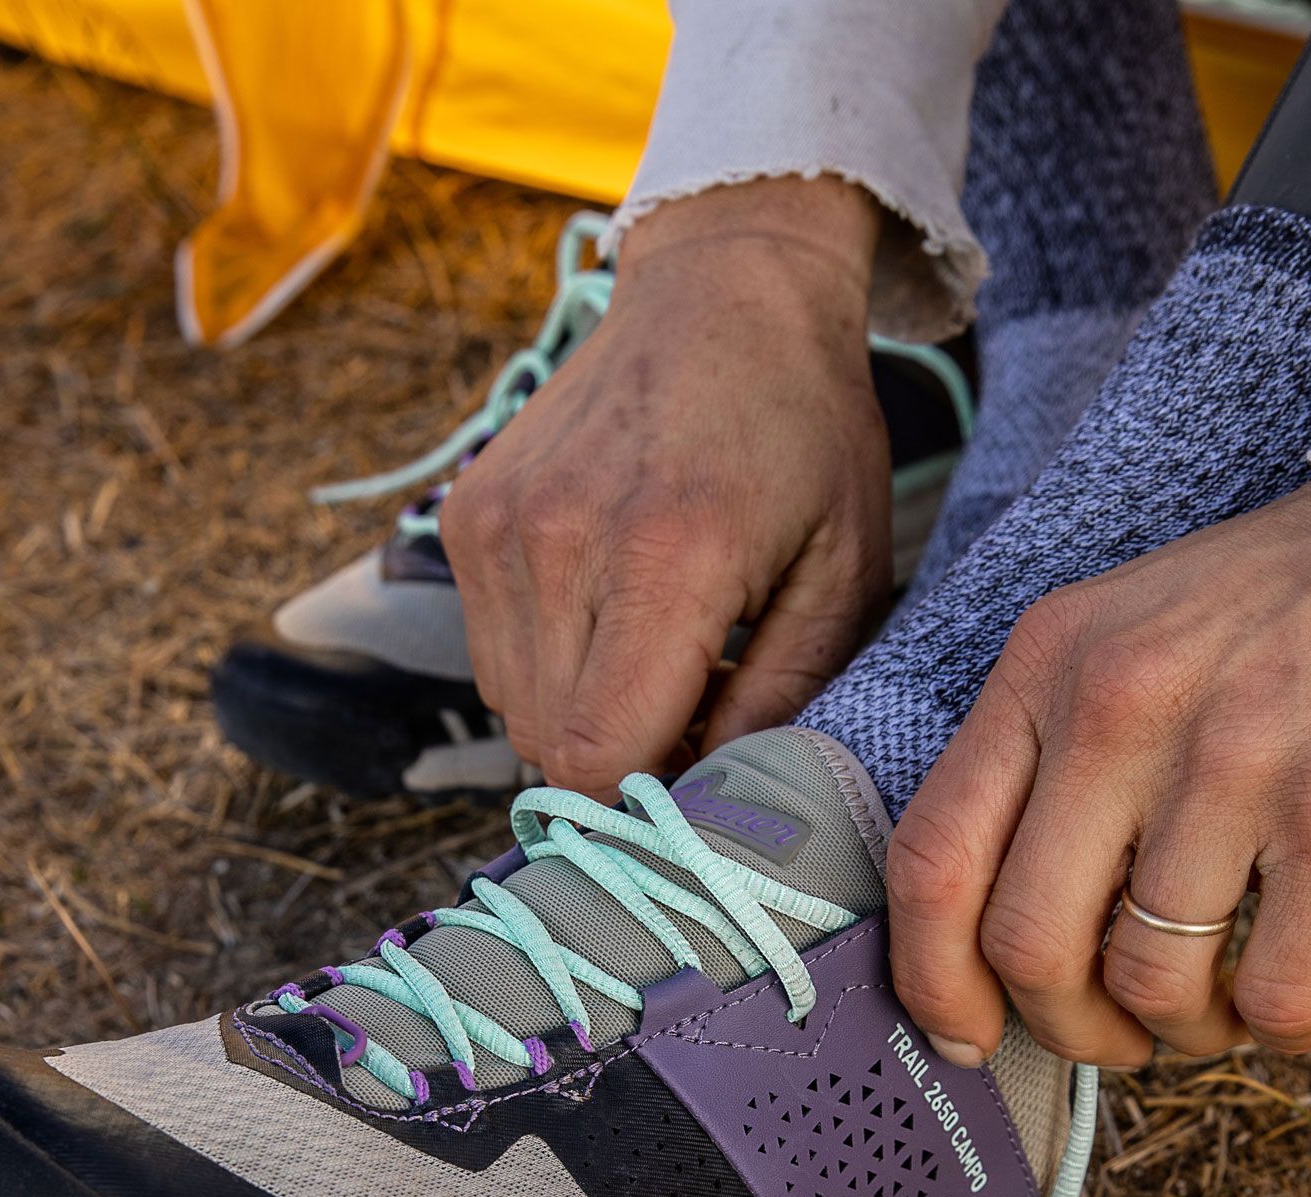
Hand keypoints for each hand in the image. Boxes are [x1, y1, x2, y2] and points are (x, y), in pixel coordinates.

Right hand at [440, 178, 892, 794]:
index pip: (594, 754)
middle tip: (694, 700)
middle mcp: (557, 542)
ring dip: (581, 710)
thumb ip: (783, 701)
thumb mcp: (844, 574)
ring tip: (655, 649)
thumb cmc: (806, 435)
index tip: (698, 766)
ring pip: (511, 708)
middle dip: (620, 754)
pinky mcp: (465, 514)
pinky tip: (608, 609)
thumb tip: (709, 792)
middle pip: (549, 744)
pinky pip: (490, 654)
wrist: (723, 289)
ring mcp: (496, 525)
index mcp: (666, 558)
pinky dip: (547, 663)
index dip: (643, 794)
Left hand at [887, 412, 1310, 1068]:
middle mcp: (1121, 708)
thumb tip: (1000, 942)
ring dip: (1179, 1028)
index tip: (960, 1034)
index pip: (932, 856)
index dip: (929, 978)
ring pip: (1150, 983)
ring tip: (1215, 997)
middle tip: (1113, 1032)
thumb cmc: (1287, 602)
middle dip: (1065, 1026)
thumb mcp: (1120, 637)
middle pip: (1026, 945)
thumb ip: (1046, 763)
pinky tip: (1291, 987)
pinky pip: (1276, 996)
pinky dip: (1276, 1026)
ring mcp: (1235, 761)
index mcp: (1046, 664)